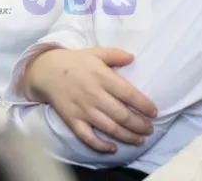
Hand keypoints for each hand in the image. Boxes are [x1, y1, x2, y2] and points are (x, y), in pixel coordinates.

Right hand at [24, 47, 157, 152]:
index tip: (154, 113)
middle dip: (139, 125)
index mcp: (102, 77)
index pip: (128, 94)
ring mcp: (83, 110)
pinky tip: (113, 148)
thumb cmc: (75, 62)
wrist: (47, 71)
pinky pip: (88, 137)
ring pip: (109, 128)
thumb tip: (132, 57)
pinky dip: (100, 145)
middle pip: (122, 115)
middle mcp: (94, 95)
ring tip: (140, 139)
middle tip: (150, 129)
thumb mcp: (96, 53)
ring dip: (127, 136)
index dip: (144, 105)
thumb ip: (115, 55)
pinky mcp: (72, 121)